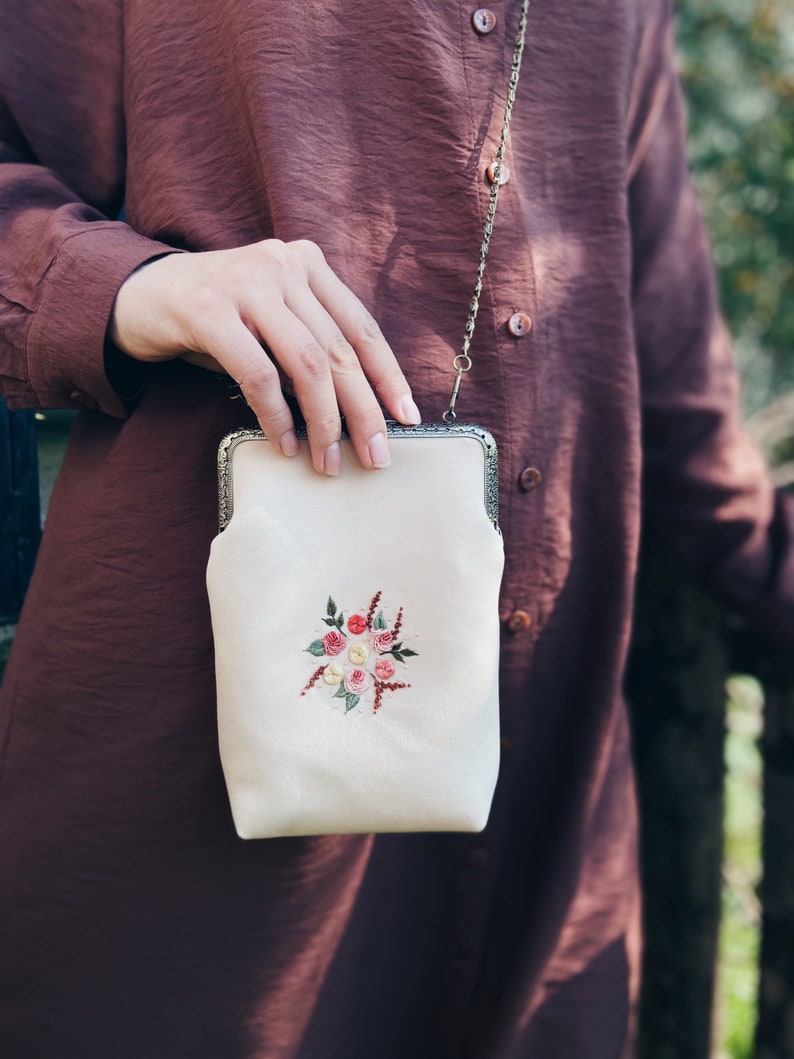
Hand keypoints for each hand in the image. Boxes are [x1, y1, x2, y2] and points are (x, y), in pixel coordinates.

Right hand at [109, 239, 420, 473]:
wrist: (137, 294)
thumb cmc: (217, 319)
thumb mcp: (271, 323)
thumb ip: (311, 347)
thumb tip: (360, 412)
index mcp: (307, 264)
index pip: (361, 326)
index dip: (387, 375)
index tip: (407, 418)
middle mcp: (282, 266)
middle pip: (340, 350)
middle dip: (363, 411)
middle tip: (376, 457)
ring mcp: (245, 283)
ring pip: (306, 363)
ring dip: (324, 422)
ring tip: (328, 462)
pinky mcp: (207, 309)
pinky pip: (256, 373)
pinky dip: (276, 416)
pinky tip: (285, 444)